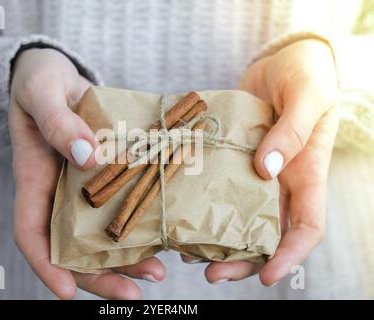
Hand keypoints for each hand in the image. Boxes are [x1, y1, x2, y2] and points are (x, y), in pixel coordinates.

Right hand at [9, 48, 164, 298]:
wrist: (58, 76)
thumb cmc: (41, 81)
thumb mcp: (43, 92)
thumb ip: (58, 122)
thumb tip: (87, 156)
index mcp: (34, 178)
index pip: (30, 232)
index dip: (46, 265)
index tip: (67, 291)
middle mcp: (58, 192)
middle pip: (71, 247)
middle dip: (100, 275)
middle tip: (135, 291)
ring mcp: (82, 187)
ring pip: (98, 235)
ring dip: (125, 258)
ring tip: (158, 270)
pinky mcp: (105, 176)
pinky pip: (118, 207)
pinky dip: (136, 225)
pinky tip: (162, 233)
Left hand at [184, 39, 339, 285]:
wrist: (282, 60)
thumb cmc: (306, 74)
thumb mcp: (306, 97)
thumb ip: (291, 131)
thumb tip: (267, 169)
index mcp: (306, 174)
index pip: (307, 227)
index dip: (290, 255)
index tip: (268, 276)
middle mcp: (279, 182)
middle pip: (266, 233)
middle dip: (243, 259)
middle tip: (212, 272)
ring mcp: (253, 172)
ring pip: (238, 217)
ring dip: (218, 240)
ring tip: (189, 254)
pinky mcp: (230, 159)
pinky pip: (218, 188)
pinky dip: (204, 206)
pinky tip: (182, 215)